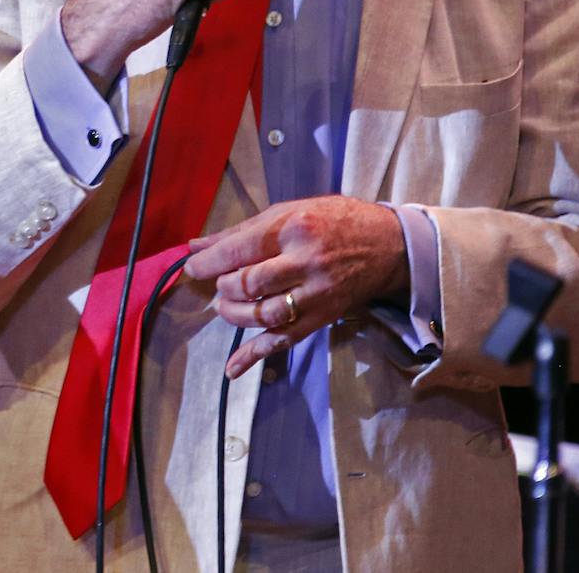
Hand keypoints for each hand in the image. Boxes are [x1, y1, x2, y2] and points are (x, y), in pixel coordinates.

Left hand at [184, 196, 409, 378]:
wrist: (386, 246)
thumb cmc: (332, 220)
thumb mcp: (287, 211)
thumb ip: (240, 231)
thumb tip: (196, 247)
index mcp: (293, 228)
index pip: (242, 250)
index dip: (210, 263)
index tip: (192, 268)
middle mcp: (305, 262)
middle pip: (251, 284)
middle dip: (224, 288)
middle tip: (218, 285)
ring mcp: (316, 295)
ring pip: (264, 315)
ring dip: (235, 315)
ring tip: (226, 306)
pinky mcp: (321, 318)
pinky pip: (284, 341)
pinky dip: (255, 356)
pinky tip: (232, 368)